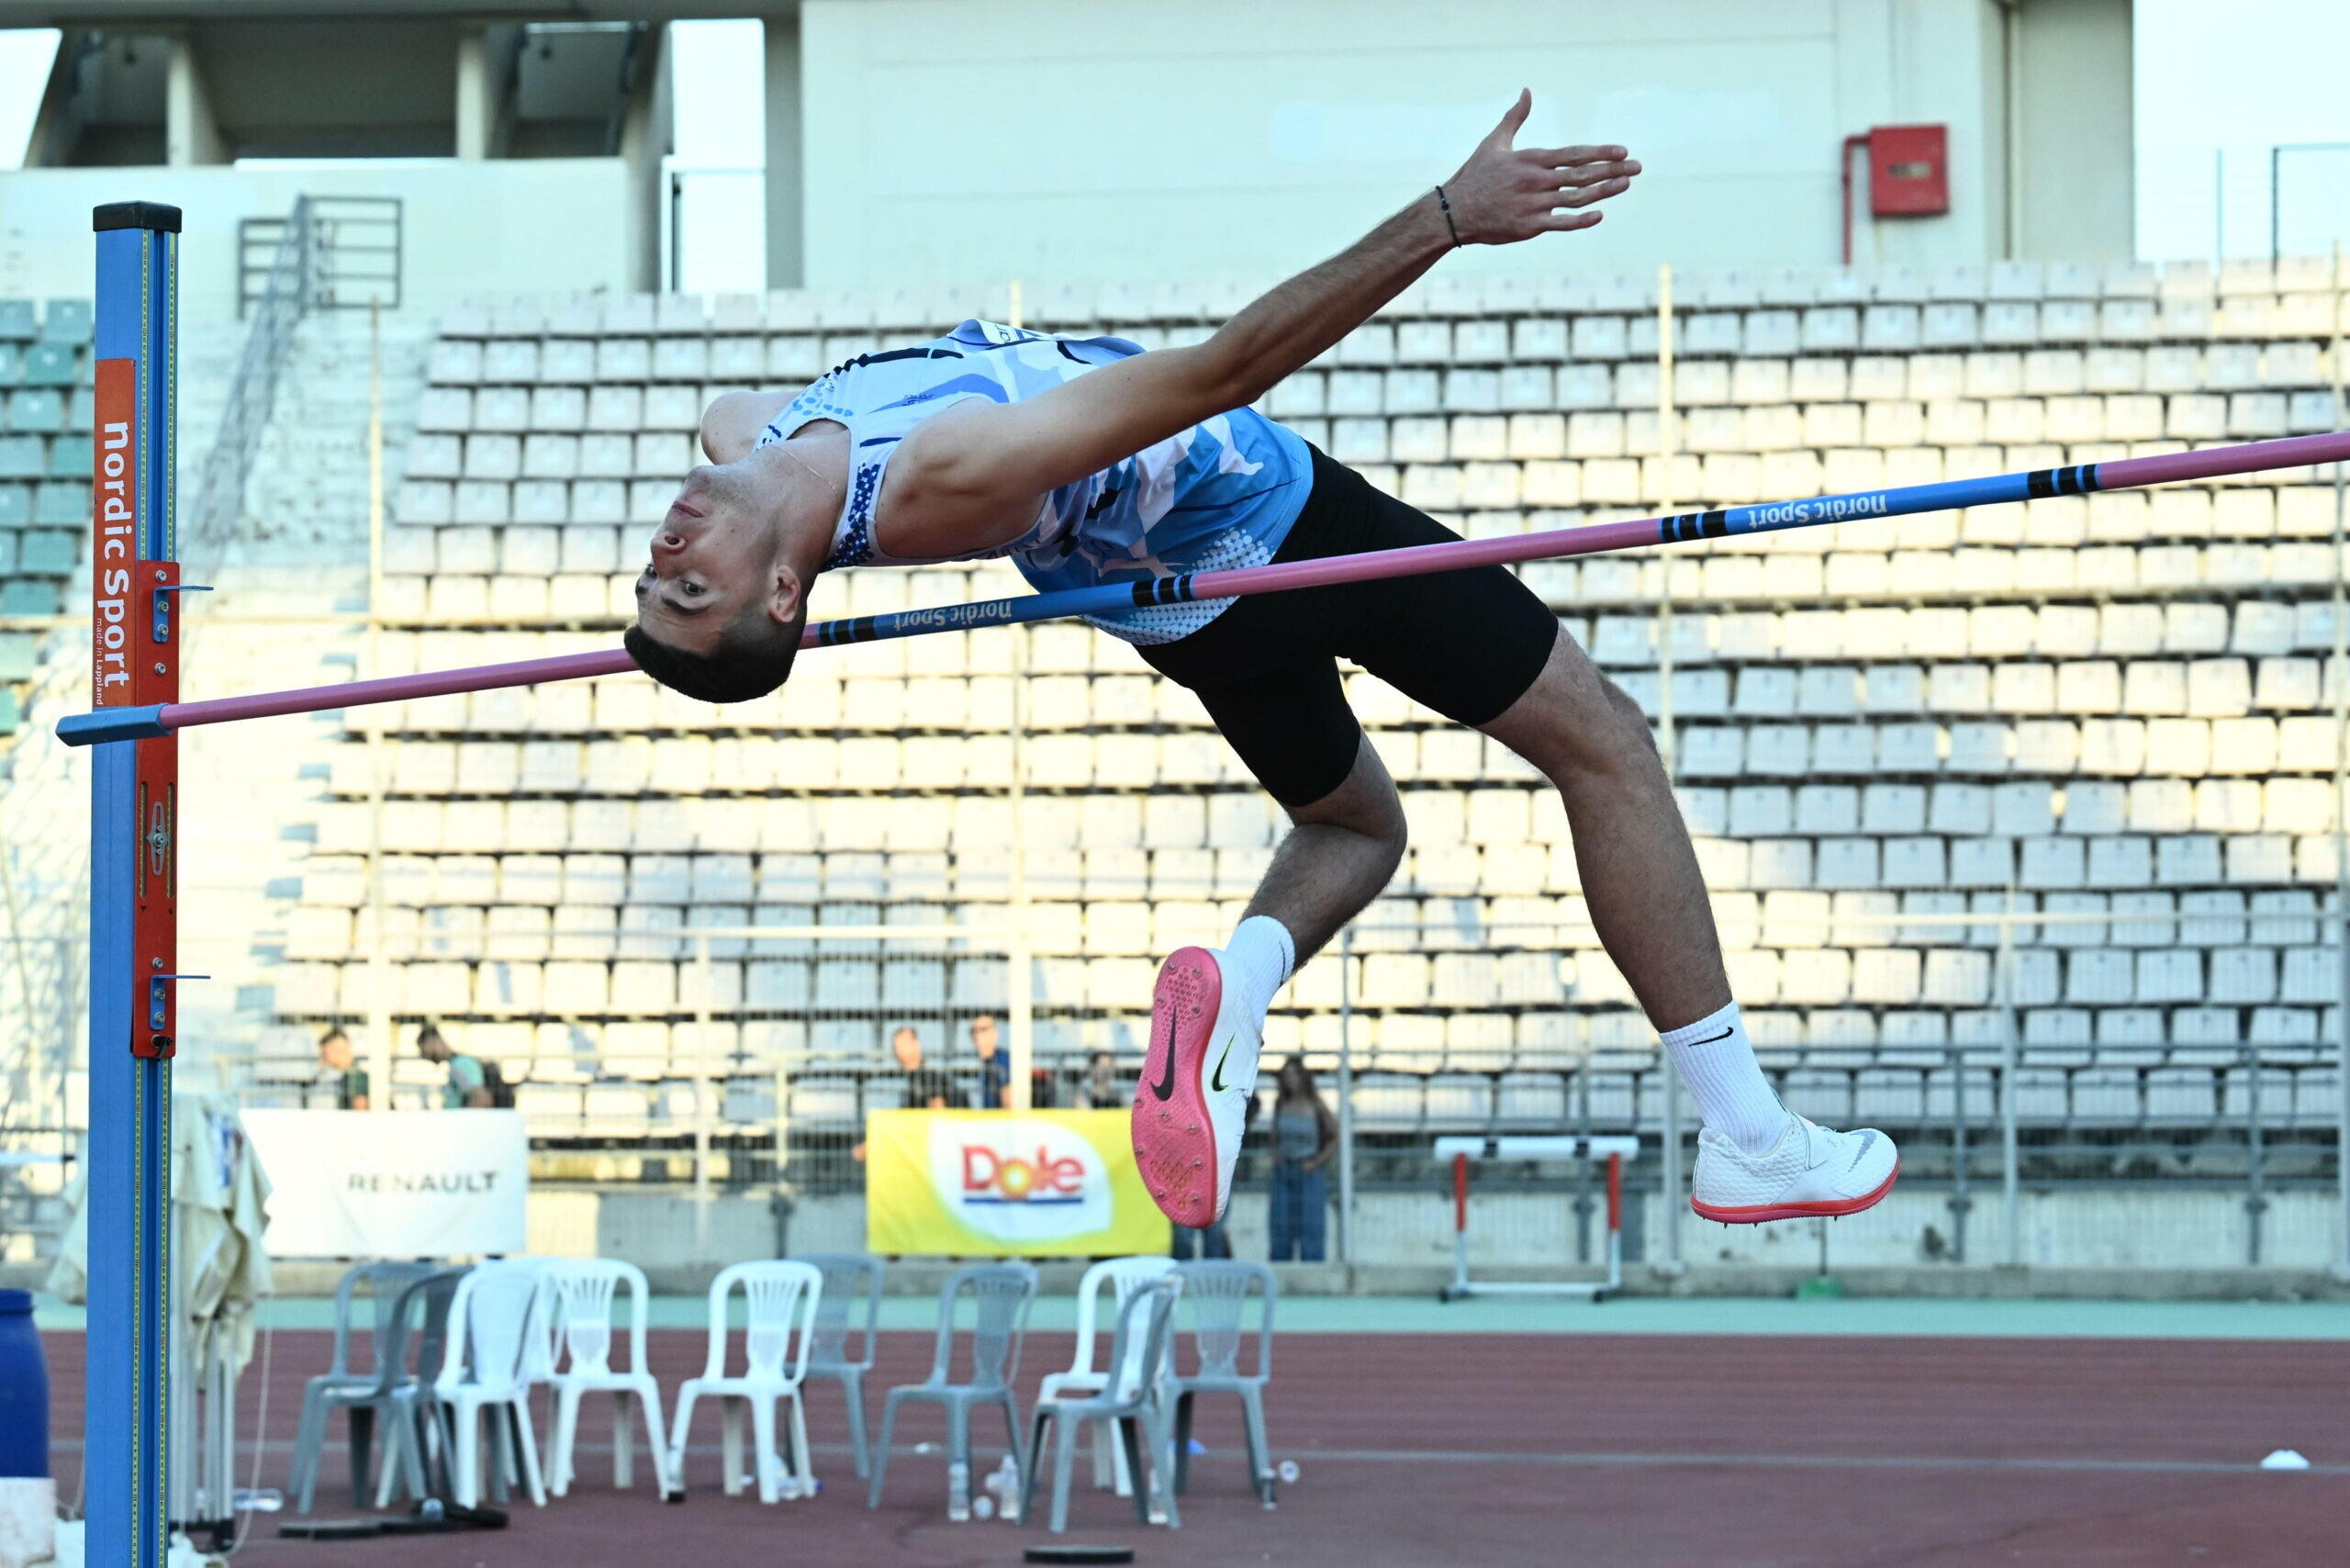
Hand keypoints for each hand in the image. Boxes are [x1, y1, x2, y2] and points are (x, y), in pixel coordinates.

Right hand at [1438, 89, 1639, 245]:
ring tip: (1625, 185)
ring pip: (1577, 198)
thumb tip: (1527, 92)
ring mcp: (1535, 205)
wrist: (1454, 211)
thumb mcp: (1494, 142)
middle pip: (1582, 175)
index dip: (1600, 153)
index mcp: (1532, 160)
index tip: (1623, 151)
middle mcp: (1537, 181)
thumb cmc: (1475, 175)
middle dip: (1613, 170)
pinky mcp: (1529, 226)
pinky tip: (1599, 214)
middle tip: (1638, 168)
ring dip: (1604, 191)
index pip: (1574, 154)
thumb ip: (1515, 117)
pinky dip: (1581, 220)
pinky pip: (1561, 223)